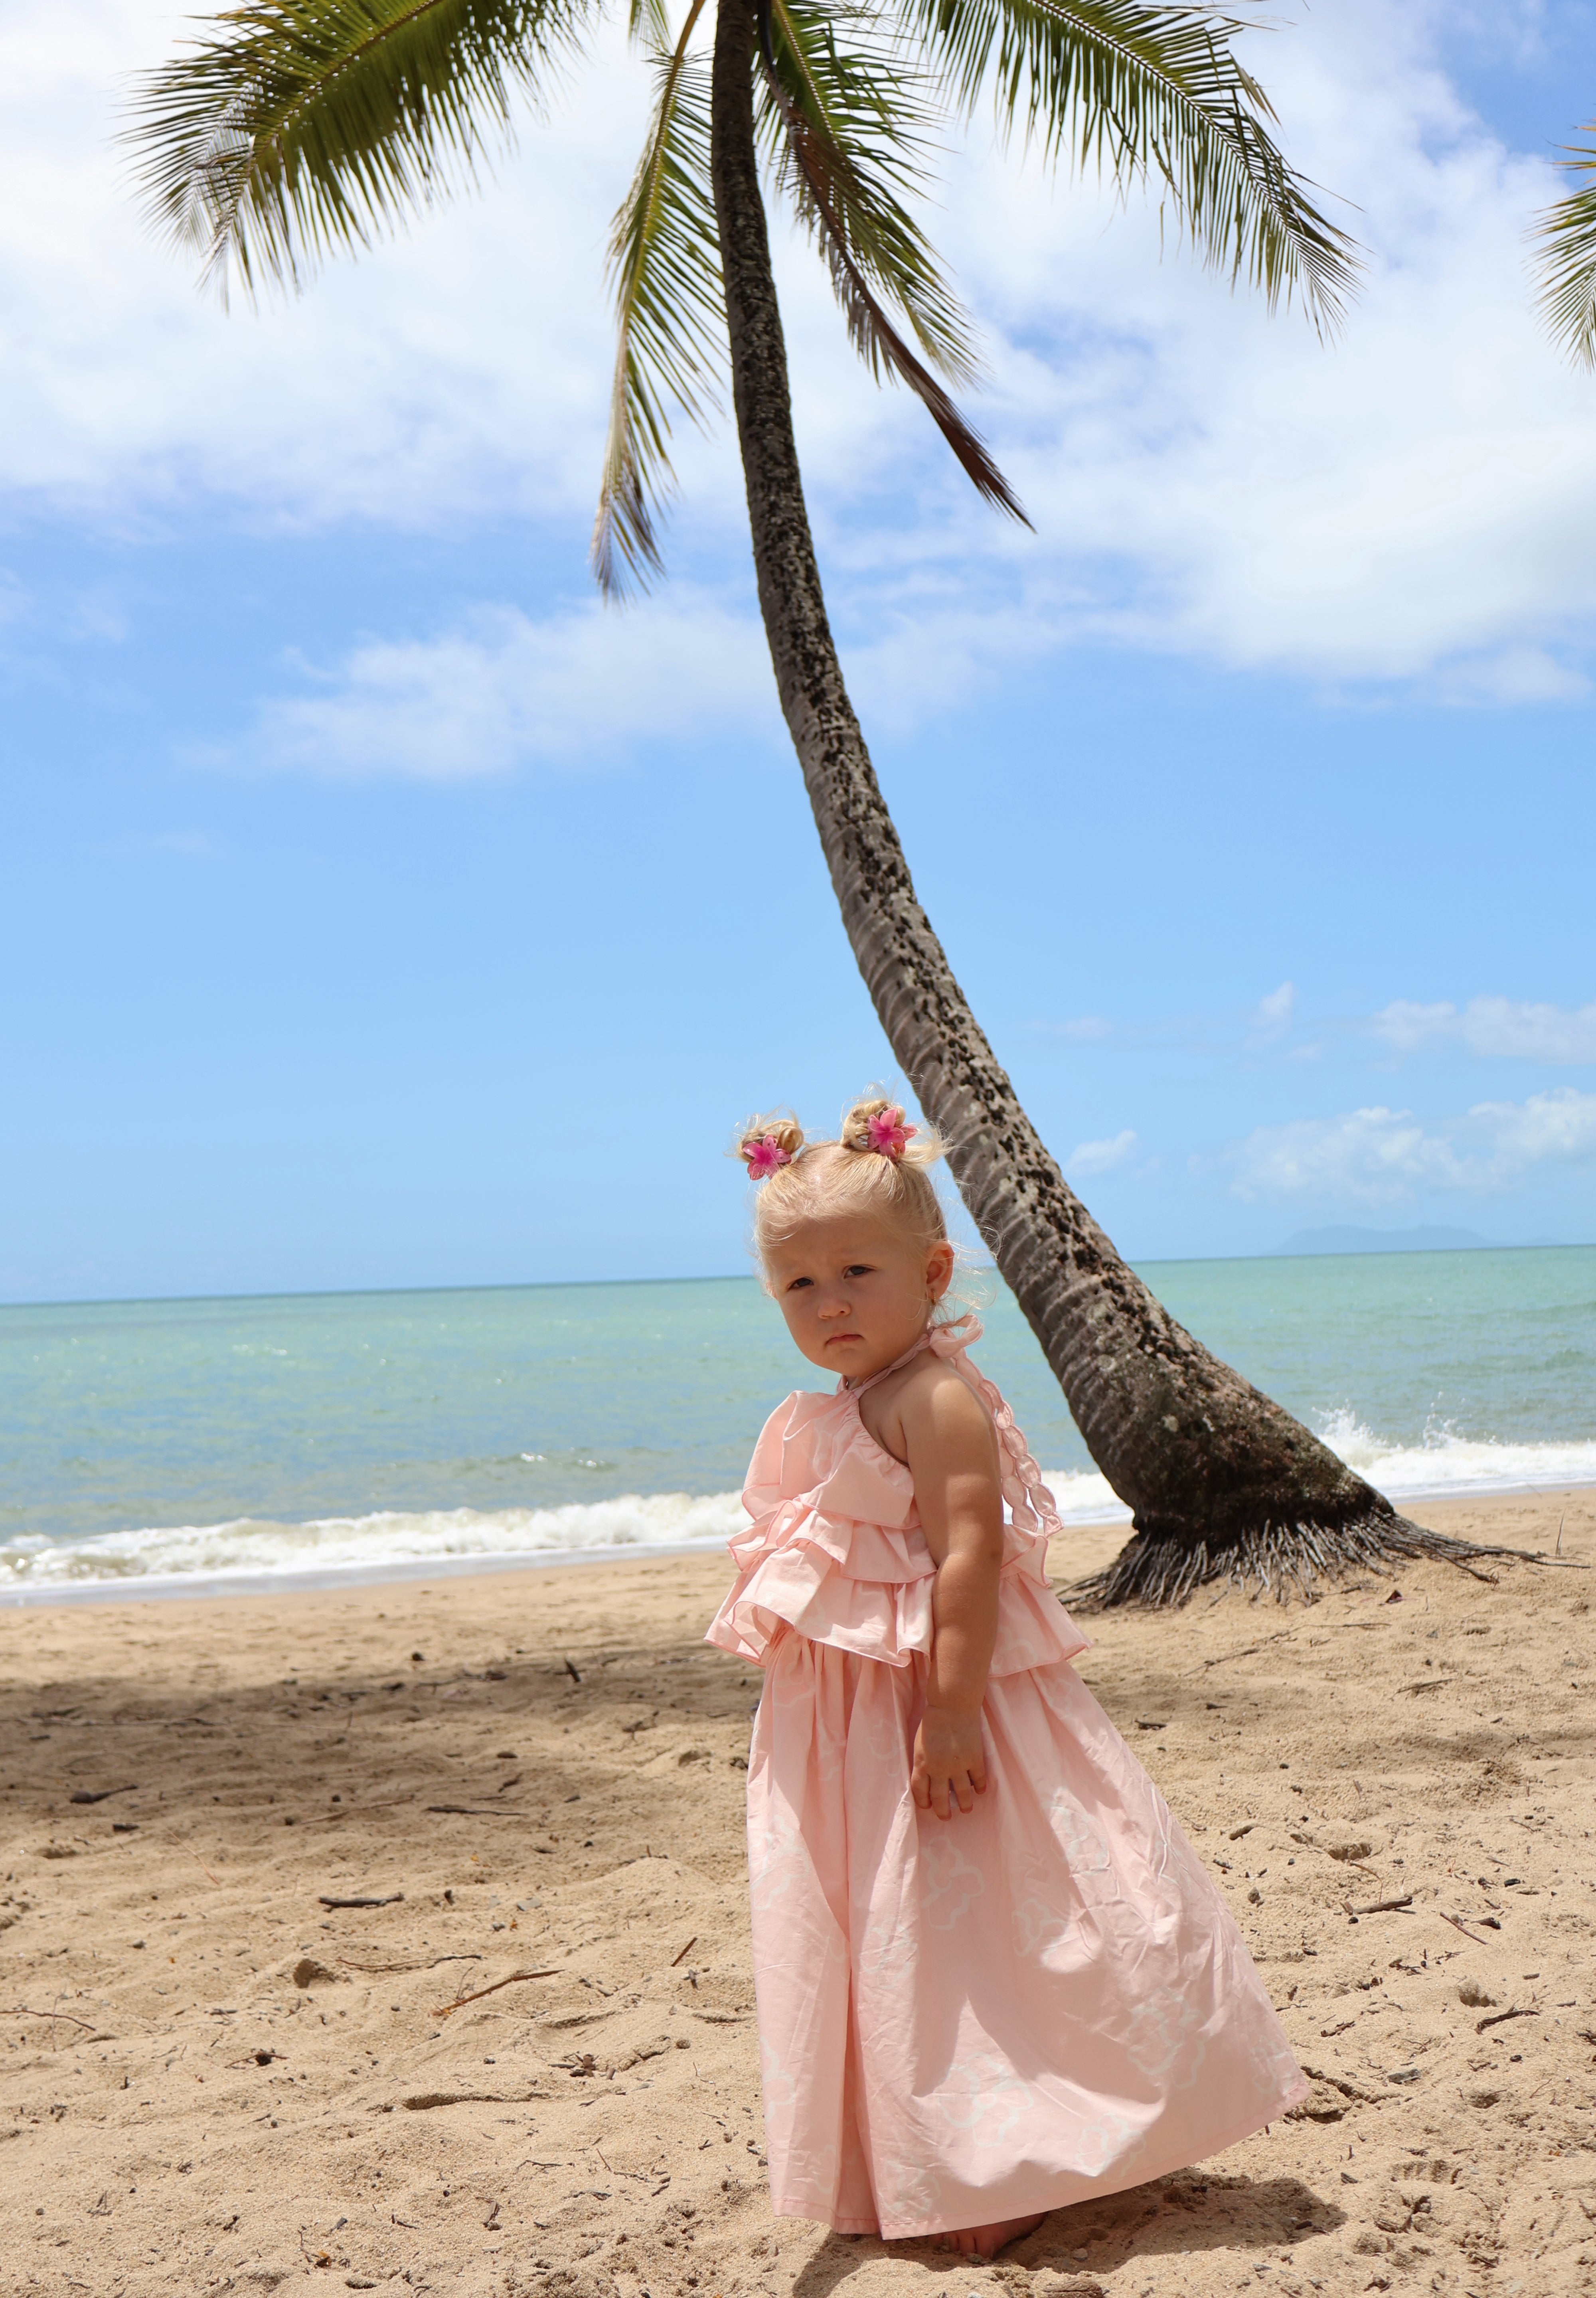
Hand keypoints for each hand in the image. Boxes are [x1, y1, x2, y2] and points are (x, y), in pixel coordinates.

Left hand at [911, 1704, 986, 1818]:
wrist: (951, 1705)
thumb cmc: (932, 1722)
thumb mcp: (919, 1744)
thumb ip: (922, 1763)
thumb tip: (926, 1780)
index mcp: (922, 1764)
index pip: (920, 1792)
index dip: (923, 1803)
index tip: (928, 1807)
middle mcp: (939, 1769)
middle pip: (940, 1799)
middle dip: (943, 1812)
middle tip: (946, 1817)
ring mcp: (958, 1765)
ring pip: (962, 1794)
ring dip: (964, 1805)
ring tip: (966, 1809)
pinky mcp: (974, 1759)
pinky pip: (979, 1780)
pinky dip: (980, 1787)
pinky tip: (979, 1790)